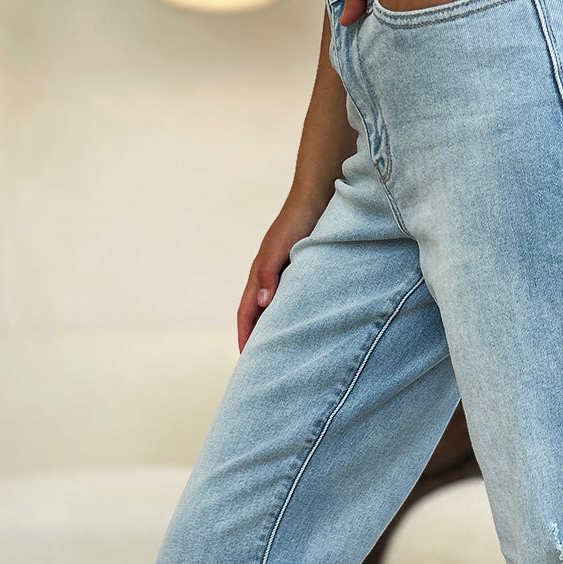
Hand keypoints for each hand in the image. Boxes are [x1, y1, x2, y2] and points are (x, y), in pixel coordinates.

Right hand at [238, 199, 325, 351]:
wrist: (318, 197)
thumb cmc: (298, 221)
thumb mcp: (280, 248)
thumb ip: (269, 273)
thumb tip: (261, 304)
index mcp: (259, 275)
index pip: (245, 313)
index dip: (245, 336)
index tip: (247, 361)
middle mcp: (269, 278)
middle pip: (258, 315)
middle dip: (257, 339)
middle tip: (263, 366)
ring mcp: (285, 275)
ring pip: (276, 309)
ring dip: (275, 330)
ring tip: (283, 353)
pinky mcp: (302, 271)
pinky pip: (293, 300)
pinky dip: (293, 316)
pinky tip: (305, 326)